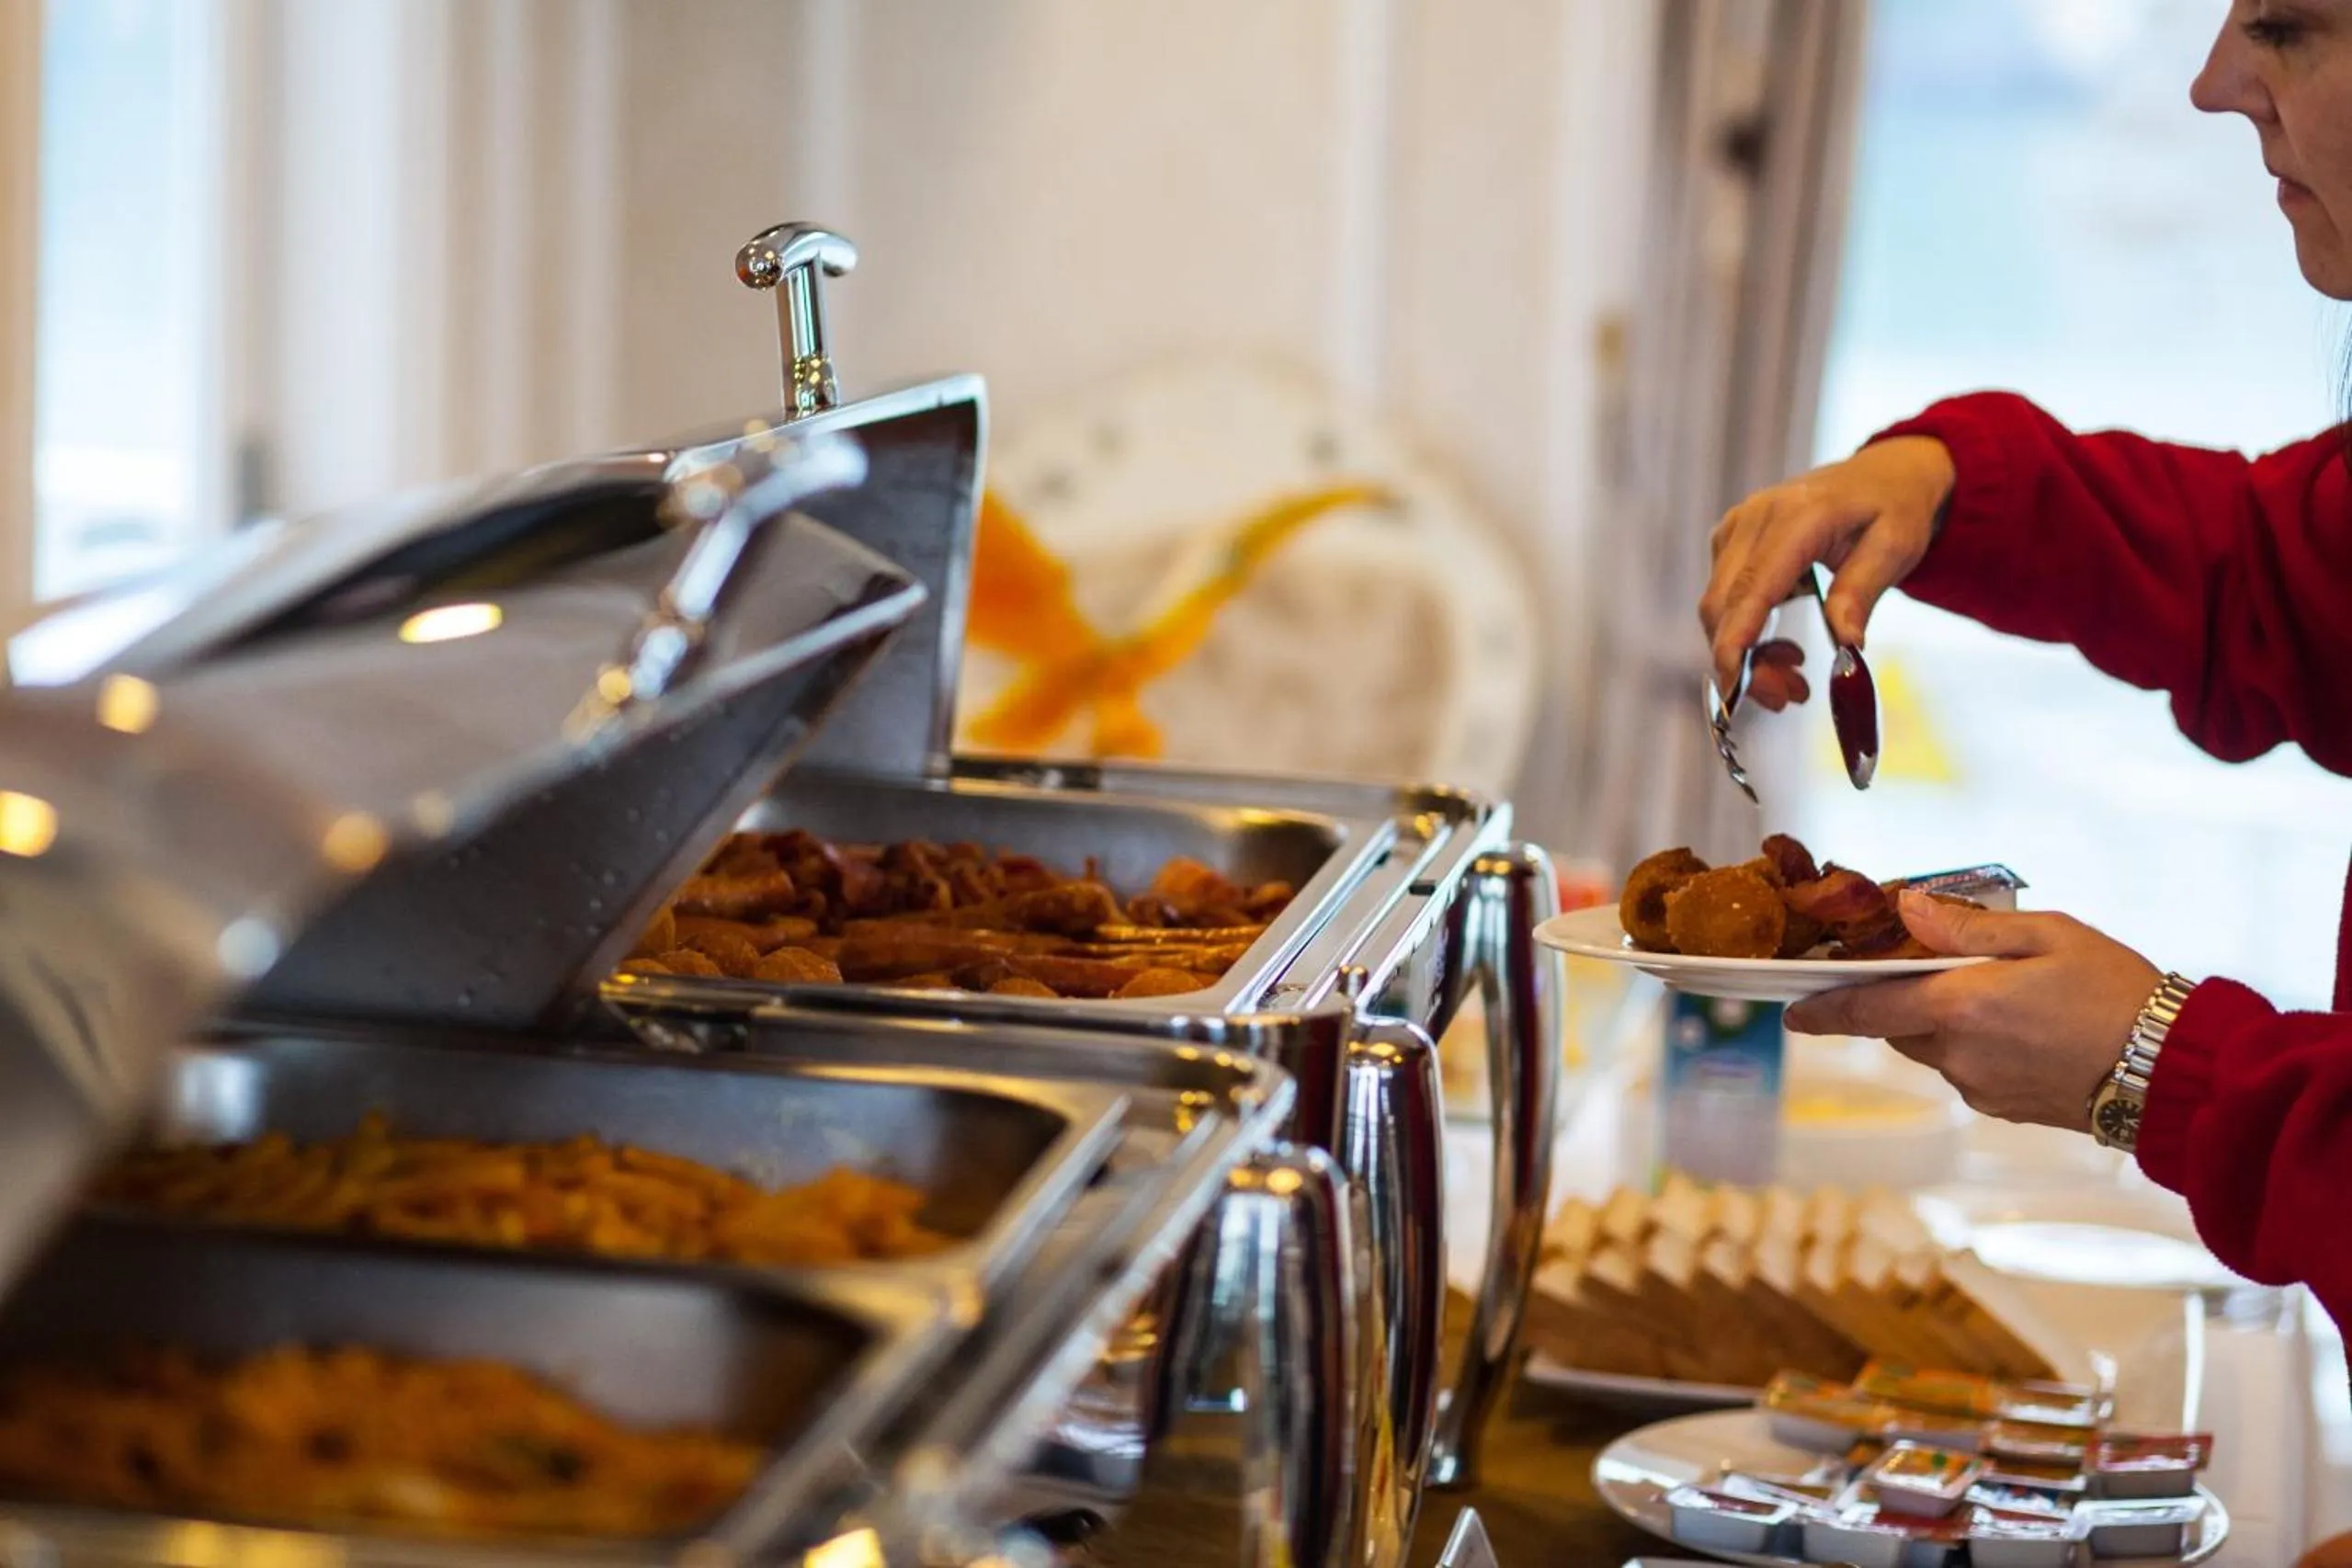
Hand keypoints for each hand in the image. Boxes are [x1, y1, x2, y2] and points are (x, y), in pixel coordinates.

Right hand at [1698, 435, 1956, 709]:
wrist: (1883, 475)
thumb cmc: (1893, 509)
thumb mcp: (1894, 549)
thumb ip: (1862, 592)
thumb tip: (1846, 643)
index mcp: (1797, 517)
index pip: (1751, 587)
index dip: (1735, 639)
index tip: (1733, 684)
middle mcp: (1754, 518)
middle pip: (1724, 605)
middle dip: (1745, 662)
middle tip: (1789, 696)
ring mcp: (1736, 527)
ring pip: (1719, 608)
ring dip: (1746, 653)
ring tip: (1793, 679)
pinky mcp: (1731, 540)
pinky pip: (1725, 599)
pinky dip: (1745, 633)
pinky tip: (1781, 647)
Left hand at [1782, 891, 2161, 1130]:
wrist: (2172, 1070)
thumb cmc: (2117, 992)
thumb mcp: (2048, 936)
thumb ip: (1969, 926)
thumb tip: (1907, 910)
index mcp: (1960, 1008)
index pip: (1865, 1011)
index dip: (1821, 1010)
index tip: (1790, 1010)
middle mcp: (1959, 1056)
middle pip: (1898, 1028)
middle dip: (1900, 1000)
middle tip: (1927, 967)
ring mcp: (1980, 1088)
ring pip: (1933, 1050)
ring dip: (1942, 1022)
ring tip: (1993, 991)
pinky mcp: (2005, 1109)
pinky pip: (1967, 1070)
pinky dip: (1974, 1045)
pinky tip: (2020, 1026)